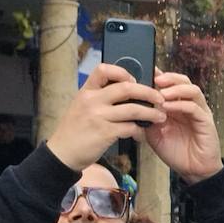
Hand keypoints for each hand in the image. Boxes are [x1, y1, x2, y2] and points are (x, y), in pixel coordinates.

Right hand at [45, 64, 164, 171]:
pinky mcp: (105, 133)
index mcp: (86, 91)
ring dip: (151, 113)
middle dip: (148, 92)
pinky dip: (140, 130)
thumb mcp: (81, 106)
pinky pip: (130, 127)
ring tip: (161, 117)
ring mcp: (98, 116)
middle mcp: (92, 100)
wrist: (62, 153)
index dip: (123, 72)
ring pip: (133, 109)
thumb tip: (125, 90)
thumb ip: (99, 97)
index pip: (104, 70)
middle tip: (160, 98)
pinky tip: (142, 134)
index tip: (134, 81)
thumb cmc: (75, 130)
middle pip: (126, 88)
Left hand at [146, 70, 223, 182]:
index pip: (170, 84)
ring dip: (176, 89)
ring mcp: (199, 112)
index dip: (159, 76)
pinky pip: (195, 107)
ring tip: (161, 92)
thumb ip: (146, 118)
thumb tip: (131, 106)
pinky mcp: (206, 121)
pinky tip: (168, 107)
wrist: (192, 170)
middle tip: (154, 79)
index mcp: (177, 106)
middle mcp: (189, 105)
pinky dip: (180, 104)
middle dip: (169, 78)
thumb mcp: (153, 133)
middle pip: (183, 81)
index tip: (144, 73)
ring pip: (192, 90)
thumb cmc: (175, 152)